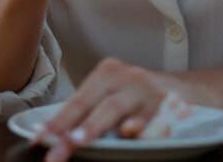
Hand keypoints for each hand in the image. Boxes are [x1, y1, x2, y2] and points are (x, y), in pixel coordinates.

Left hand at [30, 59, 185, 160]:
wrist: (184, 91)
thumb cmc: (138, 98)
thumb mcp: (114, 96)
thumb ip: (90, 112)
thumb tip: (56, 137)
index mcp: (107, 72)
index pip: (77, 99)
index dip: (57, 120)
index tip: (38, 139)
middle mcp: (126, 76)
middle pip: (93, 103)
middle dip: (71, 128)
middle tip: (54, 148)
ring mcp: (146, 89)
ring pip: (116, 108)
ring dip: (96, 126)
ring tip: (78, 140)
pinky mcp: (166, 103)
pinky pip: (149, 117)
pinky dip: (139, 125)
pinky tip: (129, 132)